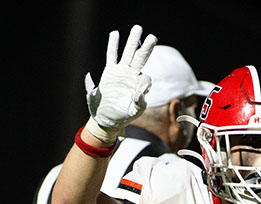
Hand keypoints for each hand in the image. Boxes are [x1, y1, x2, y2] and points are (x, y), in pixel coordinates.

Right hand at [83, 26, 156, 142]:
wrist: (107, 119)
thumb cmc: (124, 115)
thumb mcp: (134, 110)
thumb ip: (139, 102)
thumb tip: (140, 92)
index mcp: (139, 86)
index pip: (146, 78)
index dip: (144, 82)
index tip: (139, 90)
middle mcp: (132, 76)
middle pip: (141, 58)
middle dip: (147, 48)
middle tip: (153, 37)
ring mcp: (121, 72)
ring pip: (128, 53)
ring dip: (133, 41)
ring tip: (137, 28)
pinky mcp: (110, 72)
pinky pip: (112, 56)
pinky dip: (114, 45)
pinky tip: (115, 34)